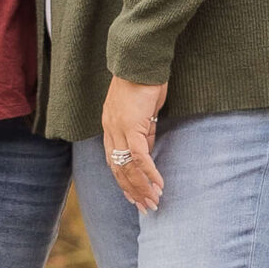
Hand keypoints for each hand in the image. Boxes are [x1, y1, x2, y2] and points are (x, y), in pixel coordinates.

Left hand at [102, 77, 166, 211]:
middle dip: (132, 191)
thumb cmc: (144, 81)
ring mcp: (118, 129)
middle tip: (145, 207)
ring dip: (141, 187)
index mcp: (110, 127)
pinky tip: (158, 184)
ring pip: (127, 167)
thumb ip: (143, 133)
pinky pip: (139, 156)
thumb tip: (146, 154)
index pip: (113, 161)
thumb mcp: (143, 112)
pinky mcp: (132, 126)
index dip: (123, 181)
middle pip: (118, 169)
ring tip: (153, 202)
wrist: (140, 60)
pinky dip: (149, 173)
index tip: (133, 197)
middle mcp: (110, 130)